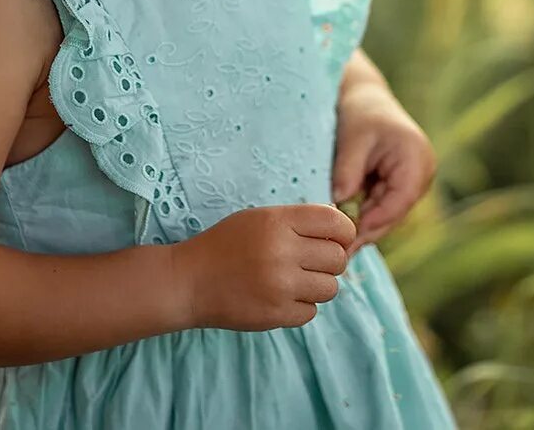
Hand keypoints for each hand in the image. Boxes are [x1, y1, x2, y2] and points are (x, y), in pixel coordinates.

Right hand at [170, 204, 354, 331]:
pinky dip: (300, 307)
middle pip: (338, 258)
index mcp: (279, 221)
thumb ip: (299, 221)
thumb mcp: (260, 219)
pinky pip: (311, 312)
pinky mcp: (276, 315)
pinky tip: (279, 298)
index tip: (336, 241)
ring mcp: (280, 285)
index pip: (337, 223)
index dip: (344, 234)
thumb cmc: (226, 245)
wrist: (188, 281)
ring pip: (330, 288)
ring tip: (293, 282)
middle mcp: (283, 251)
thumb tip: (343, 230)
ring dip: (316, 286)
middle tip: (310, 264)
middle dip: (330, 262)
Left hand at [331, 78, 436, 253]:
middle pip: (395, 213)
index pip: (400, 201)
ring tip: (337, 240)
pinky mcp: (401, 185)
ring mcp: (414, 181)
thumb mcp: (352, 139)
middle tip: (339, 248)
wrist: (366, 98)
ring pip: (388, 215)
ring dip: (364, 225)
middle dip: (367, 230)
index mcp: (416, 158)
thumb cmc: (360, 113)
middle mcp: (422, 173)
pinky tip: (343, 225)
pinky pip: (382, 207)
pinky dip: (364, 214)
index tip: (348, 233)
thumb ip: (347, 171)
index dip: (375, 221)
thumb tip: (339, 203)